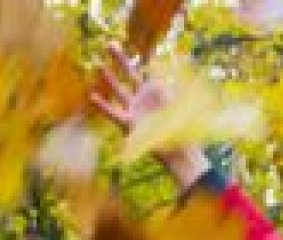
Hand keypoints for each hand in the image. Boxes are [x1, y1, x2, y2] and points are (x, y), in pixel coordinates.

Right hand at [90, 42, 208, 191]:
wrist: (180, 153)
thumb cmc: (185, 131)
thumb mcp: (188, 107)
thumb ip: (187, 86)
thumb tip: (191, 67)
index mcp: (158, 92)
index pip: (148, 70)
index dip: (144, 58)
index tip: (135, 43)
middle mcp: (144, 98)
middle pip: (130, 75)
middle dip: (121, 60)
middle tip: (110, 44)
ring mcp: (135, 110)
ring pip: (120, 91)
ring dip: (110, 80)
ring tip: (100, 67)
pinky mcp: (130, 124)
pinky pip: (114, 113)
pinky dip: (103, 106)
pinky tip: (92, 96)